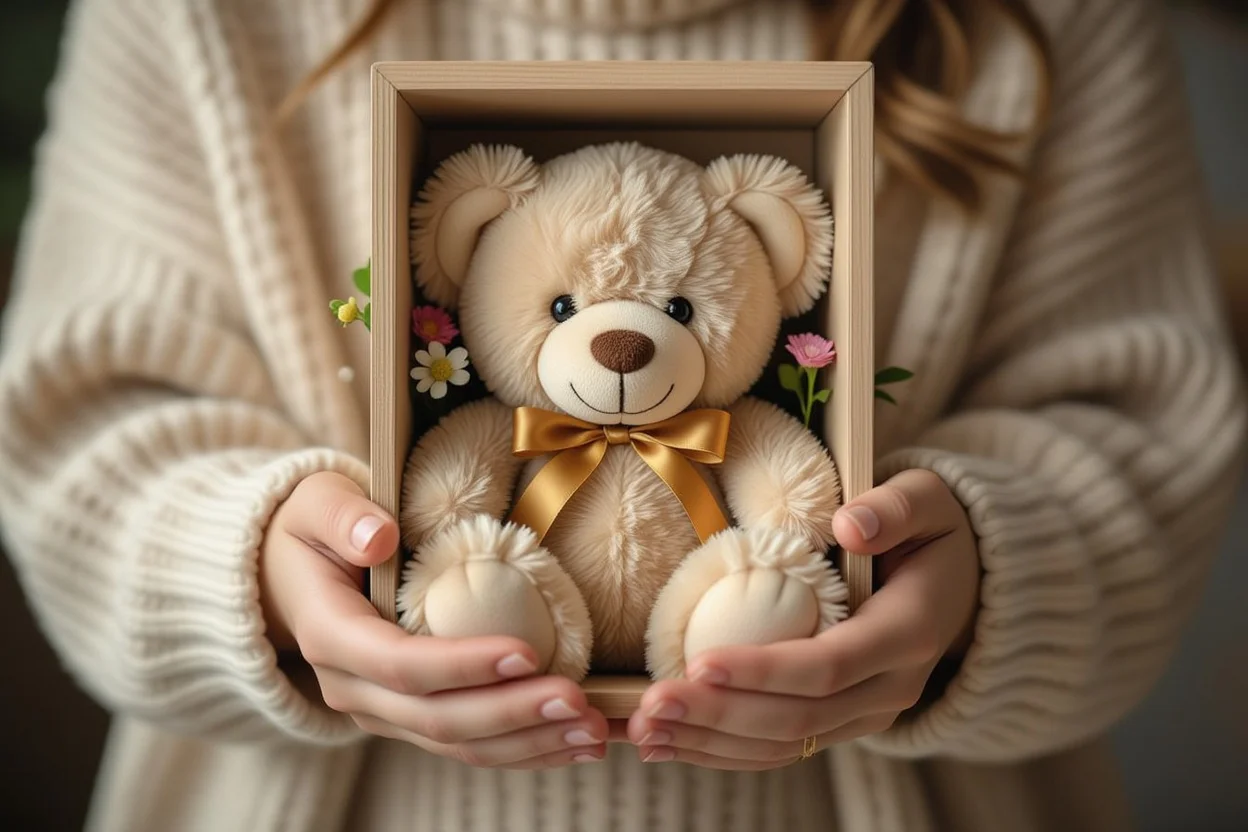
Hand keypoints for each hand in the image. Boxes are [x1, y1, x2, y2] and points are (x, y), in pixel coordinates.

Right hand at [259, 471, 607, 768]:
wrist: (291, 577)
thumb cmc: (316, 531)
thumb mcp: (315, 504)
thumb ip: (340, 516)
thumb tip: (376, 537)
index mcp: (331, 637)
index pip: (401, 664)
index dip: (463, 665)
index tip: (527, 653)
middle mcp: (354, 690)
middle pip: (438, 718)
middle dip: (513, 715)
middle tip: (579, 703)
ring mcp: (384, 714)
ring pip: (460, 745)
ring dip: (531, 744)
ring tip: (592, 733)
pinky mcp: (412, 721)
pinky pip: (471, 747)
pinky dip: (526, 750)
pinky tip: (576, 743)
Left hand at [627, 468, 978, 768]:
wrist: (960, 583)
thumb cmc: (930, 530)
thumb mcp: (927, 501)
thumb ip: (894, 508)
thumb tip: (849, 525)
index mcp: (909, 633)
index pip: (829, 666)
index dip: (764, 670)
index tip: (700, 663)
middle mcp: (891, 688)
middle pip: (797, 718)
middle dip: (718, 715)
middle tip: (650, 707)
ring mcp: (866, 714)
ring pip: (783, 745)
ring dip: (708, 743)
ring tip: (643, 731)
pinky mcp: (840, 723)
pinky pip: (779, 748)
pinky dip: (721, 750)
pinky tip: (669, 743)